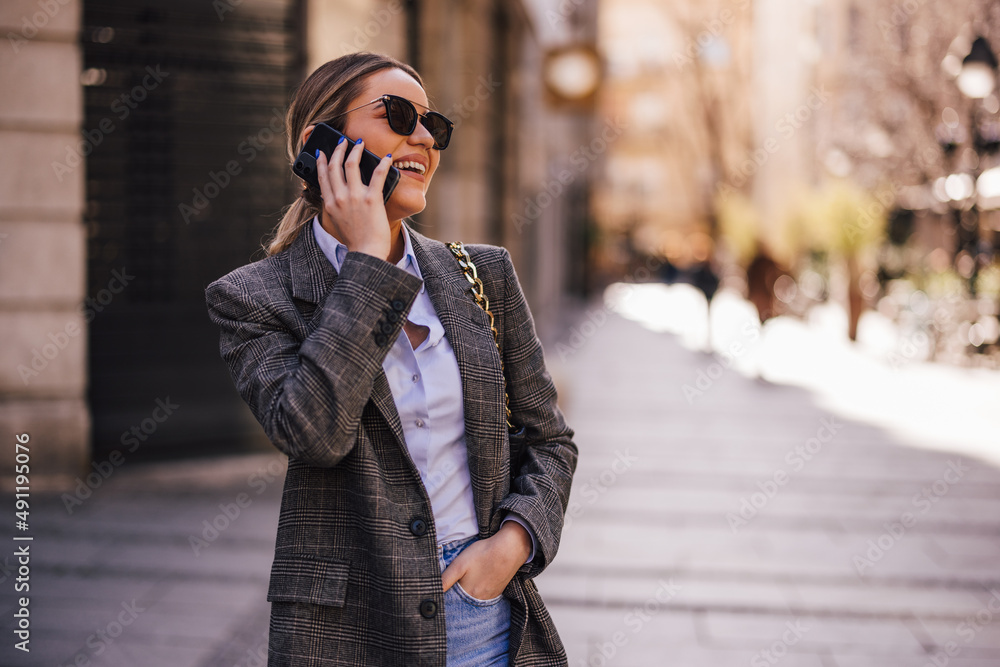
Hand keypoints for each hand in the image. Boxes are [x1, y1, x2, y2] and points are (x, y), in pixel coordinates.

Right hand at [314, 138, 394, 260]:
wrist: (367, 252)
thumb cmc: (355, 240)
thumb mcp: (337, 222)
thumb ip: (335, 207)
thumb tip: (338, 193)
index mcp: (330, 204)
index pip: (322, 176)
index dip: (321, 161)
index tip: (322, 152)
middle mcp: (340, 198)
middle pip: (335, 165)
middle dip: (338, 149)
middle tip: (343, 141)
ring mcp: (355, 197)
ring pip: (351, 164)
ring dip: (355, 150)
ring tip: (360, 143)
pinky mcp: (372, 199)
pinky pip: (377, 174)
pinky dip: (383, 163)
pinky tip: (387, 157)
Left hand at [441, 522, 530, 599]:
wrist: (510, 548)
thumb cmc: (483, 553)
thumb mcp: (460, 564)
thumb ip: (445, 579)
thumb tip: (433, 592)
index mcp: (469, 594)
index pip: (453, 604)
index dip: (446, 601)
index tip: (439, 600)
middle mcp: (480, 599)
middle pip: (464, 604)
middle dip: (456, 602)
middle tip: (448, 596)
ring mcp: (491, 595)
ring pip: (474, 600)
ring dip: (467, 598)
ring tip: (462, 590)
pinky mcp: (498, 590)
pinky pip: (484, 596)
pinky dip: (478, 593)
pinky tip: (477, 584)